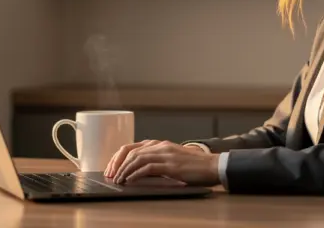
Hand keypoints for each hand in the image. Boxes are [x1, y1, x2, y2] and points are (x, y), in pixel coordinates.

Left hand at [104, 140, 219, 185]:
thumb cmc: (194, 166)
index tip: (111, 169)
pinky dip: (136, 174)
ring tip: (118, 180)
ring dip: (124, 170)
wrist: (213, 166)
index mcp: (159, 144)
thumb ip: (157, 162)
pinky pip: (148, 168)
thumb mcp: (171, 160)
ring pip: (137, 158)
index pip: (131, 147)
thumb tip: (138, 173)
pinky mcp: (171, 165)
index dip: (118, 158)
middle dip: (117, 164)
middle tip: (110, 175)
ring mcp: (165, 154)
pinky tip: (130, 180)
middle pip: (130, 151)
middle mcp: (160, 146)